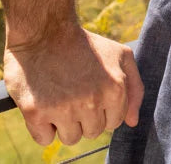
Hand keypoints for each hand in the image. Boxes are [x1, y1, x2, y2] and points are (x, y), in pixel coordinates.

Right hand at [4, 22, 142, 146]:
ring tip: (59, 97)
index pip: (112, 123)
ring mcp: (63, 108)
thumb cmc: (85, 45)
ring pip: (70, 138)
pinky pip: (45, 139)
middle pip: (92, 132)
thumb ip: (135, 89)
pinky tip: (43, 104)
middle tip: (73, 92)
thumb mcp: (121, 56)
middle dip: (84, 117)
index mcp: (115, 90)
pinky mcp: (36, 112)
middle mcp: (91, 102)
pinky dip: (43, 128)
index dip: (101, 109)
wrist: (44, 30)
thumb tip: (132, 122)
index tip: (90, 91)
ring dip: (64, 124)